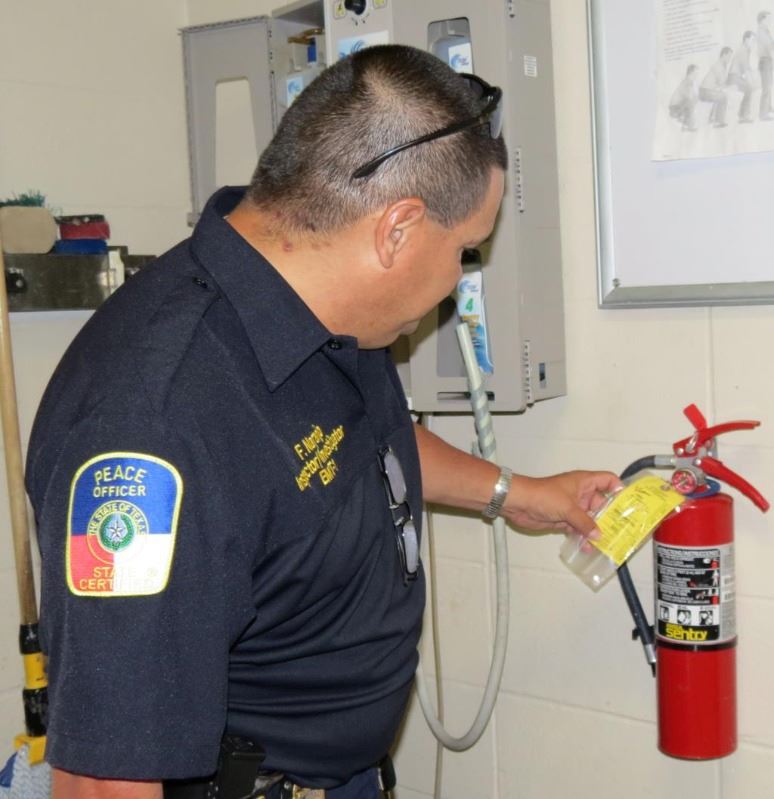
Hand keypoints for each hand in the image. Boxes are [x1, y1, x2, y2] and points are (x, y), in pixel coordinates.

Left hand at [501, 470, 621, 537]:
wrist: (518, 503)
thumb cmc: (544, 496)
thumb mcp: (568, 508)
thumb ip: (585, 522)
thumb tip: (599, 536)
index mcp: (584, 482)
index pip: (608, 480)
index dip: (620, 489)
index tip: (630, 505)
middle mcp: (581, 494)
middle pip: (603, 504)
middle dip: (611, 518)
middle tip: (624, 532)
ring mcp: (573, 507)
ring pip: (591, 519)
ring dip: (597, 530)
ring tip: (609, 544)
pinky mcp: (564, 519)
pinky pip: (579, 528)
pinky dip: (583, 537)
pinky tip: (589, 548)